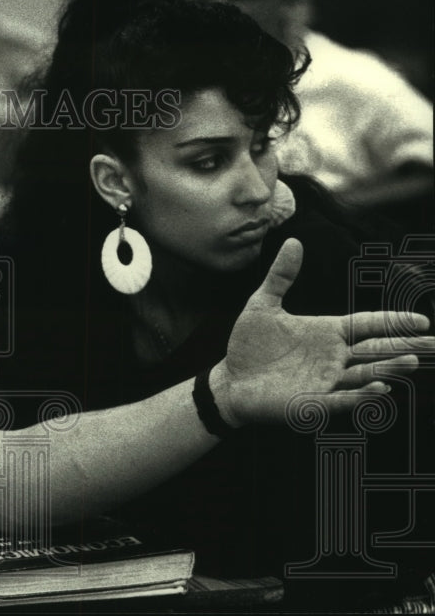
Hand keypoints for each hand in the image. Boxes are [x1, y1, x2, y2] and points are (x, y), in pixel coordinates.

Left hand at [210, 238, 432, 425]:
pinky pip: (342, 400)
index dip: (394, 323)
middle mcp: (334, 358)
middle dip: (407, 347)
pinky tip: (379, 388)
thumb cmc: (249, 346)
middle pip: (377, 351)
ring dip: (388, 369)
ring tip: (412, 362)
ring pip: (366, 375)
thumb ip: (280, 276)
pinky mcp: (312, 403)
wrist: (229, 380)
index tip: (422, 320)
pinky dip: (361, 396)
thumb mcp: (262, 305)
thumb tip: (293, 241)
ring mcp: (326, 382)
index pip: (368, 325)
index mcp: (328, 333)